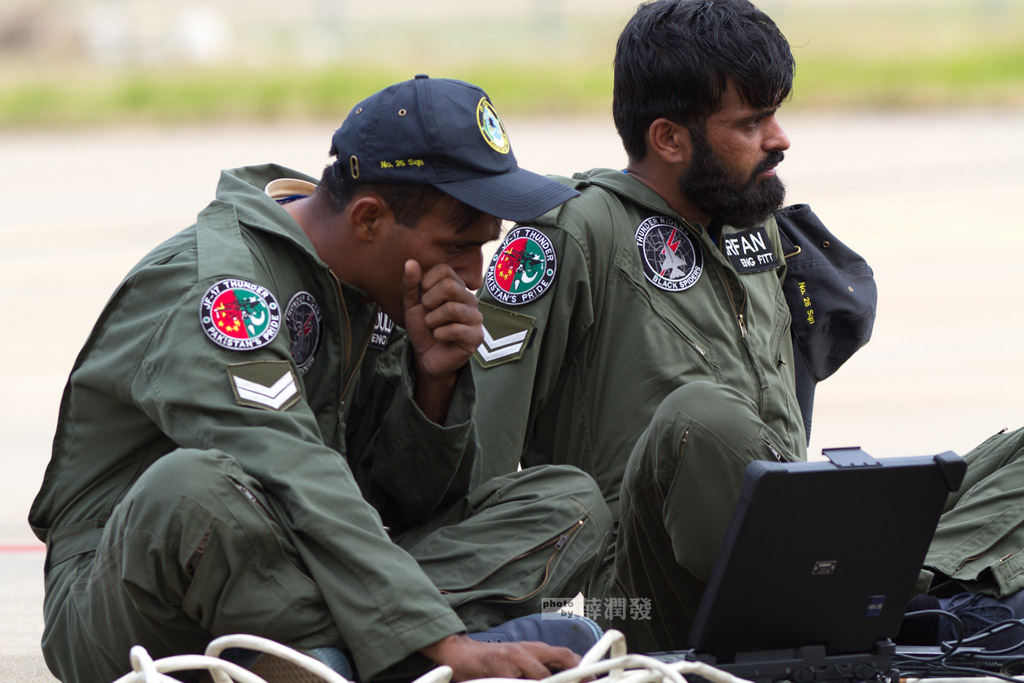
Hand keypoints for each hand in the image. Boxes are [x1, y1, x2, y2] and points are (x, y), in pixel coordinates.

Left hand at [402, 260, 483, 421]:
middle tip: (428, 314)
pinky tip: (440, 338)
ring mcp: (475, 318)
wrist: (427, 356)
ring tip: (433, 327)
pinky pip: (455, 330)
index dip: (426, 283)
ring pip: (451, 309)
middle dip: (429, 302)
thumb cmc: (423, 328)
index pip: (444, 270)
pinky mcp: (476, 336)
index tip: (423, 299)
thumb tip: (410, 261)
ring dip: (432, 321)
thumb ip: (411, 284)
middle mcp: (470, 299)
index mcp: (456, 286)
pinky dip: (439, 334)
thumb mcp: (411, 304)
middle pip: (449, 286)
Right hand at [421, 633, 579, 680]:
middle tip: (582, 681)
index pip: (563, 654)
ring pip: (540, 674)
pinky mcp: (498, 667)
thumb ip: (538, 669)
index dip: (580, 666)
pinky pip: (517, 681)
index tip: (591, 678)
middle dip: (572, 672)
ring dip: (548, 682)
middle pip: (558, 658)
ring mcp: (512, 657)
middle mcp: (526, 650)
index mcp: (533, 649)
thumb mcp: (519, 662)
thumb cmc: (493, 662)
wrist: (461, 654)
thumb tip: (562, 675)